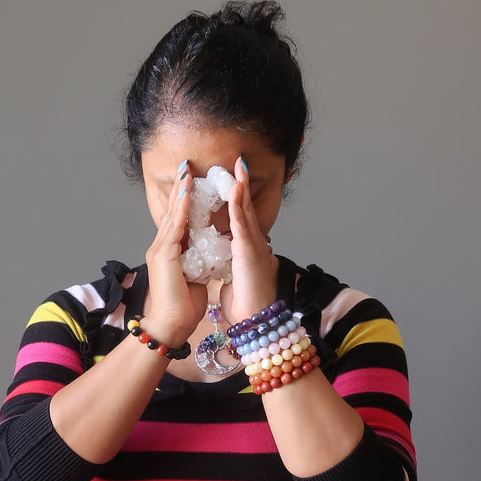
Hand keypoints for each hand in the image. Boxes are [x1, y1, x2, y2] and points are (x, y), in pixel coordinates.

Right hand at [143, 161, 207, 344]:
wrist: (172, 325)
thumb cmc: (183, 307)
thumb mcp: (193, 277)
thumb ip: (197, 261)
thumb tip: (207, 252)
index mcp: (169, 253)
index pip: (177, 221)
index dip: (184, 201)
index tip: (192, 182)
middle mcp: (161, 248)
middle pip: (172, 212)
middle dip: (180, 189)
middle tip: (187, 167)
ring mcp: (160, 250)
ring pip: (172, 215)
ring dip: (181, 193)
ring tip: (187, 173)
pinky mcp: (164, 255)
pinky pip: (175, 227)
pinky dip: (181, 209)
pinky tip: (187, 194)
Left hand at [221, 155, 277, 322]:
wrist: (255, 319)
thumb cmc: (246, 303)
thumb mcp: (236, 276)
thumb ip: (232, 263)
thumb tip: (225, 259)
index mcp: (247, 248)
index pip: (241, 218)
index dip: (237, 198)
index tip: (233, 180)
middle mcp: (253, 243)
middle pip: (246, 207)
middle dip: (242, 184)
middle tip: (239, 162)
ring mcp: (253, 245)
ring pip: (246, 210)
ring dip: (242, 186)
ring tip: (239, 166)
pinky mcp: (249, 251)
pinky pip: (242, 223)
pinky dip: (239, 205)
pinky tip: (236, 189)